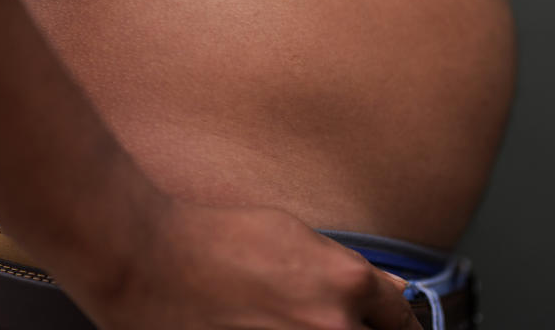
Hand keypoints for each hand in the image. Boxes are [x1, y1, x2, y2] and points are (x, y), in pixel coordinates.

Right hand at [80, 201, 421, 329]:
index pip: (404, 322)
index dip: (401, 326)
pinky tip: (269, 325)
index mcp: (346, 284)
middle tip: (335, 321)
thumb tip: (392, 291)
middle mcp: (332, 328)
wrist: (149, 261)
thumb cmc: (216, 239)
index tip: (395, 328)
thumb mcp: (293, 235)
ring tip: (297, 321)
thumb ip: (349, 269)